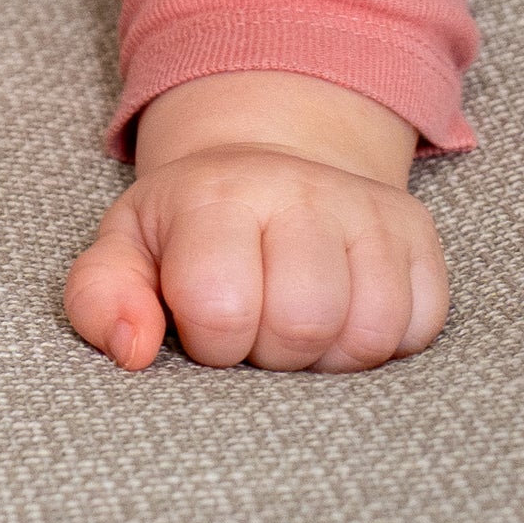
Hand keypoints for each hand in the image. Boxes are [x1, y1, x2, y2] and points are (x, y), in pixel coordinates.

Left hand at [64, 71, 448, 372]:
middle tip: (256, 327)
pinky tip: (346, 312)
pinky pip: (422, 323)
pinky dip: (386, 340)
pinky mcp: (418, 230)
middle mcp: (299, 188)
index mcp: (215, 194)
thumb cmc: (187, 231)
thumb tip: (133, 351)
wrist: (268, 168)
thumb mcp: (124, 252)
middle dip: (273, 352)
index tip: (204, 322)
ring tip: (298, 325)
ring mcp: (366, 206)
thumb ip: (101, 299)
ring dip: (331, 354)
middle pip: (304, 323)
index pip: (221, 308)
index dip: (211, 341)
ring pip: (371, 331)